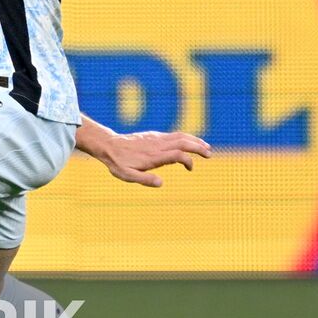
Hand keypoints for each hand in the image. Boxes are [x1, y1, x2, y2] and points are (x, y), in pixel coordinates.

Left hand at [95, 130, 209, 187]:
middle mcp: (157, 145)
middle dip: (198, 147)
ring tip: (206, 147)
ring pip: (180, 136)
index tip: (190, 169)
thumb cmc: (117, 163)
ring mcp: (156, 138)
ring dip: (195, 141)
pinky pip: (173, 134)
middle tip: (209, 155)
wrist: (108, 145)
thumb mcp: (127, 175)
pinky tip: (190, 143)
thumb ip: (144, 179)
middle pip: (183, 142)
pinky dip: (186, 138)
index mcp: (153, 156)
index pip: (177, 154)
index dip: (188, 161)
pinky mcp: (154, 135)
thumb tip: (161, 183)